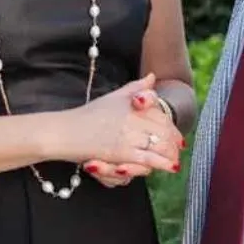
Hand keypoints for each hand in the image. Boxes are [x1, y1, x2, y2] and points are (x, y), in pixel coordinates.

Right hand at [60, 75, 181, 173]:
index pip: (160, 114)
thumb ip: (134, 88)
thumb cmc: (86, 116)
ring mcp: (128, 135)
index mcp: (131, 103)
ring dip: (170, 154)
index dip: (171, 126)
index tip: (177, 135)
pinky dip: (162, 163)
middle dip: (174, 142)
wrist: (64, 132)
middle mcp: (133, 117)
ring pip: (160, 145)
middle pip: (164, 130)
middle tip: (179, 150)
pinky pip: (148, 158)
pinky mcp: (122, 152)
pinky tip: (171, 167)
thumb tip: (152, 77)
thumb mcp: (113, 97)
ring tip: (175, 161)